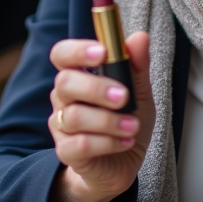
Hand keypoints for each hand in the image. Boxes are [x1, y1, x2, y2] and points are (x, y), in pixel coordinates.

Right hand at [46, 31, 153, 201]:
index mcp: (79, 75)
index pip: (62, 54)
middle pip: (65, 83)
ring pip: (74, 116)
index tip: (102, 52)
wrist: (123, 164)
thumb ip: (138, 66)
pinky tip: (125, 142)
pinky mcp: (66, 152)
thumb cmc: (127, 120)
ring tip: (133, 126)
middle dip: (96, 88)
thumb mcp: (140, 92)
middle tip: (124, 97)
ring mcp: (61, 125)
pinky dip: (108, 142)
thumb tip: (140, 37)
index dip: (77, 50)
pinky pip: (80, 144)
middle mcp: (64, 97)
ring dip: (109, 121)